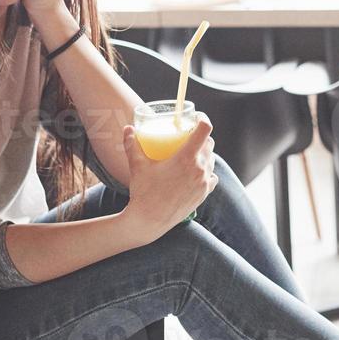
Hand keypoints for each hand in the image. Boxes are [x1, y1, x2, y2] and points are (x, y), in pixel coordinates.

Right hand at [119, 115, 216, 241]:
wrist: (149, 222)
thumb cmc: (143, 192)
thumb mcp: (137, 166)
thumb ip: (132, 144)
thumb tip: (127, 129)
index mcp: (186, 158)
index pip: (205, 130)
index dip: (203, 119)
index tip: (196, 117)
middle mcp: (199, 169)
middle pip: (209, 144)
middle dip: (201, 137)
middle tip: (189, 135)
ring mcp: (203, 183)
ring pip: (211, 161)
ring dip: (203, 155)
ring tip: (191, 154)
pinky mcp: (203, 195)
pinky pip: (211, 177)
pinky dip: (205, 172)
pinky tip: (195, 173)